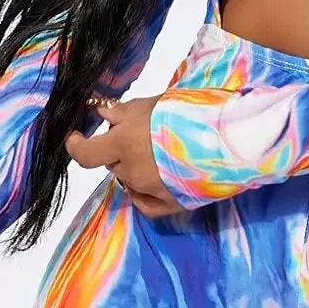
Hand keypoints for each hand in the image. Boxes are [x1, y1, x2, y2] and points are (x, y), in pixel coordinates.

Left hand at [64, 94, 186, 217]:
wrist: (232, 137)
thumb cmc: (191, 113)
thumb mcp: (151, 103)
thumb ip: (122, 113)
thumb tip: (102, 115)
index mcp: (124, 145)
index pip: (85, 154)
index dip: (76, 145)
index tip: (75, 137)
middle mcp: (133, 172)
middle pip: (112, 163)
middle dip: (117, 150)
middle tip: (139, 133)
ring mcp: (151, 191)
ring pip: (129, 180)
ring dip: (134, 166)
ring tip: (157, 151)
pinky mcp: (171, 204)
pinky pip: (145, 203)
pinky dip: (142, 192)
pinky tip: (150, 181)